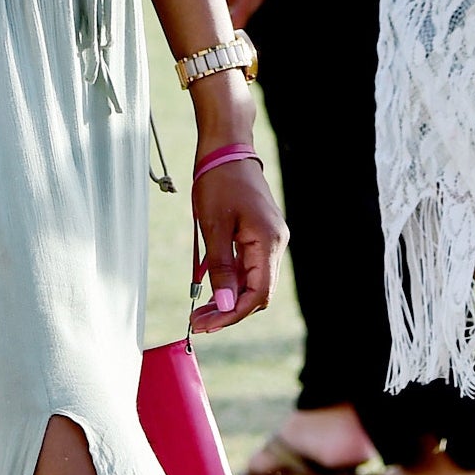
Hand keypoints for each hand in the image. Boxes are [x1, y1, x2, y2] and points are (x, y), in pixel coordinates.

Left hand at [189, 157, 284, 333]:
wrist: (227, 149)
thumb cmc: (219, 182)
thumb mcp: (214, 227)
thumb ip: (221, 267)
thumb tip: (225, 304)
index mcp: (268, 242)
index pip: (257, 294)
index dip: (233, 314)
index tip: (206, 325)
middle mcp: (276, 244)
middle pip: (258, 293)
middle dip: (229, 311)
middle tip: (197, 321)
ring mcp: (271, 240)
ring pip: (254, 283)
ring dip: (229, 299)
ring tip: (200, 311)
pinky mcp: (262, 236)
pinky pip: (251, 268)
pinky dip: (232, 283)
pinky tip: (212, 291)